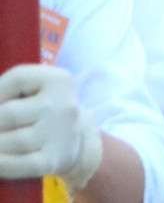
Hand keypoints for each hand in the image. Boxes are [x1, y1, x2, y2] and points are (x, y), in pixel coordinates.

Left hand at [0, 65, 102, 187]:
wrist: (76, 141)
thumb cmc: (44, 110)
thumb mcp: (36, 89)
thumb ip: (9, 89)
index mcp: (60, 81)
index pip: (18, 79)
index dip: (0, 92)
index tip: (1, 102)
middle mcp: (64, 107)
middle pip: (8, 113)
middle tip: (2, 127)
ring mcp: (60, 135)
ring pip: (5, 141)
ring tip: (2, 140)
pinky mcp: (52, 161)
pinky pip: (13, 165)